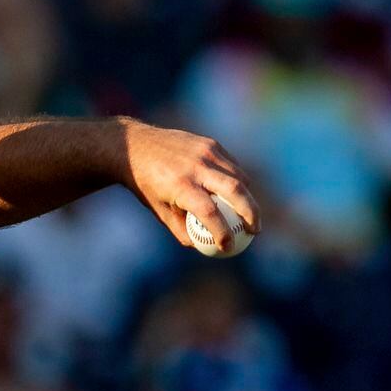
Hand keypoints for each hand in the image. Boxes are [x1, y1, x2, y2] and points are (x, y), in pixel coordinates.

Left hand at [121, 123, 259, 254]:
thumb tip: (205, 247)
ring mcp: (206, 152)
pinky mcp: (211, 144)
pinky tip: (236, 196)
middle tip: (255, 231)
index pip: (210, 212)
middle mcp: (197, 166)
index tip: (228, 247)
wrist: (136, 147)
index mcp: (181, 186)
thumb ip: (182, 230)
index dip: (222, 232)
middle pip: (236, 190)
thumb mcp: (160, 211)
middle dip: (252, 213)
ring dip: (247, 198)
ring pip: (239, 177)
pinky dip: (239, 182)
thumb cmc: (147, 185)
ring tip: (247, 216)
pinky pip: (232, 166)